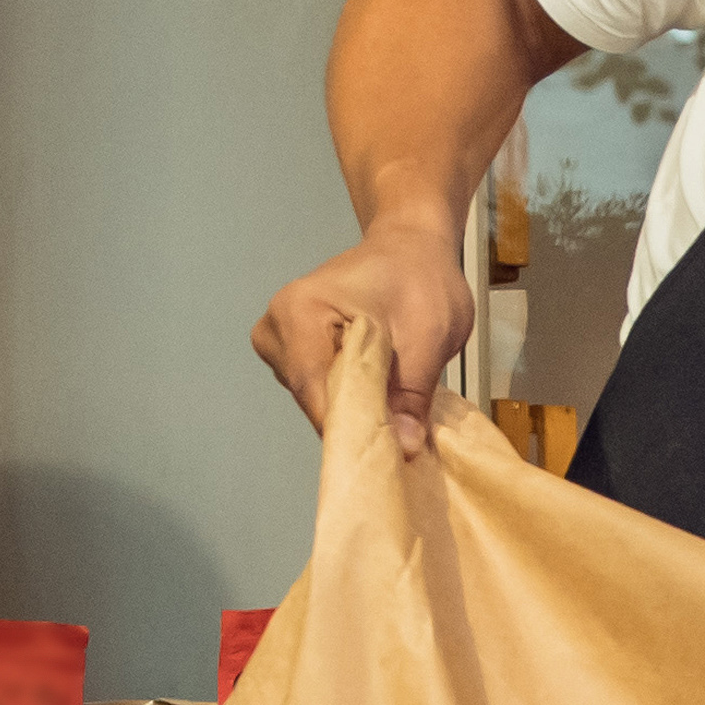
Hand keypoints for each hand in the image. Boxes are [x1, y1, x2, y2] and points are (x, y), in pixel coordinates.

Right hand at [252, 206, 472, 440]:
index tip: (388, 457)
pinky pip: (318, 392)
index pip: (315, 390)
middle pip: (312, 399)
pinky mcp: (289, 354)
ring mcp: (277, 343)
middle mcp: (274, 328)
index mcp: (299, 311)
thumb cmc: (419, 277)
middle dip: (357, 421)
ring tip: (395, 403)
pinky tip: (378, 392)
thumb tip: (404, 447)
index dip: (352, 427)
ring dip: (354, 410)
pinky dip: (348, 399)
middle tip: (405, 434)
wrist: (408, 248)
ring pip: (315, 401)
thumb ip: (413, 391)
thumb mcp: (430, 333)